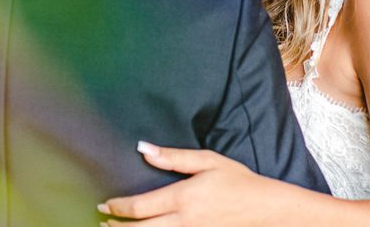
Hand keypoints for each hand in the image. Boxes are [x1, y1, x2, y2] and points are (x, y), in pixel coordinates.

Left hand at [101, 142, 287, 225]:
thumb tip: (144, 149)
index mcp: (183, 197)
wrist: (266, 209)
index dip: (117, 207)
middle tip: (103, 221)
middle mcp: (184, 220)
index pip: (139, 206)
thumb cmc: (240, 182)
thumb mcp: (210, 161)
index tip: (105, 203)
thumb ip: (174, 157)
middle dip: (116, 226)